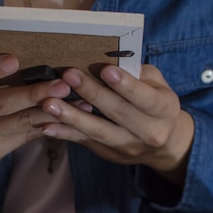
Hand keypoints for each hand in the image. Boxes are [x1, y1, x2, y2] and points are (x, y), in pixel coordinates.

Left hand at [41, 64, 194, 185]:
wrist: (165, 143)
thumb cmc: (156, 102)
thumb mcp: (157, 85)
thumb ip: (138, 73)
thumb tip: (113, 59)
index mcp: (165, 110)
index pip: (145, 97)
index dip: (126, 84)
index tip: (106, 70)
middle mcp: (150, 132)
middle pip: (118, 112)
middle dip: (92, 93)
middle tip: (69, 75)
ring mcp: (128, 146)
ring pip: (98, 131)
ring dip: (71, 116)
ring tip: (50, 103)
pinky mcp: (109, 153)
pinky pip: (84, 141)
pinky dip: (64, 134)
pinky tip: (46, 126)